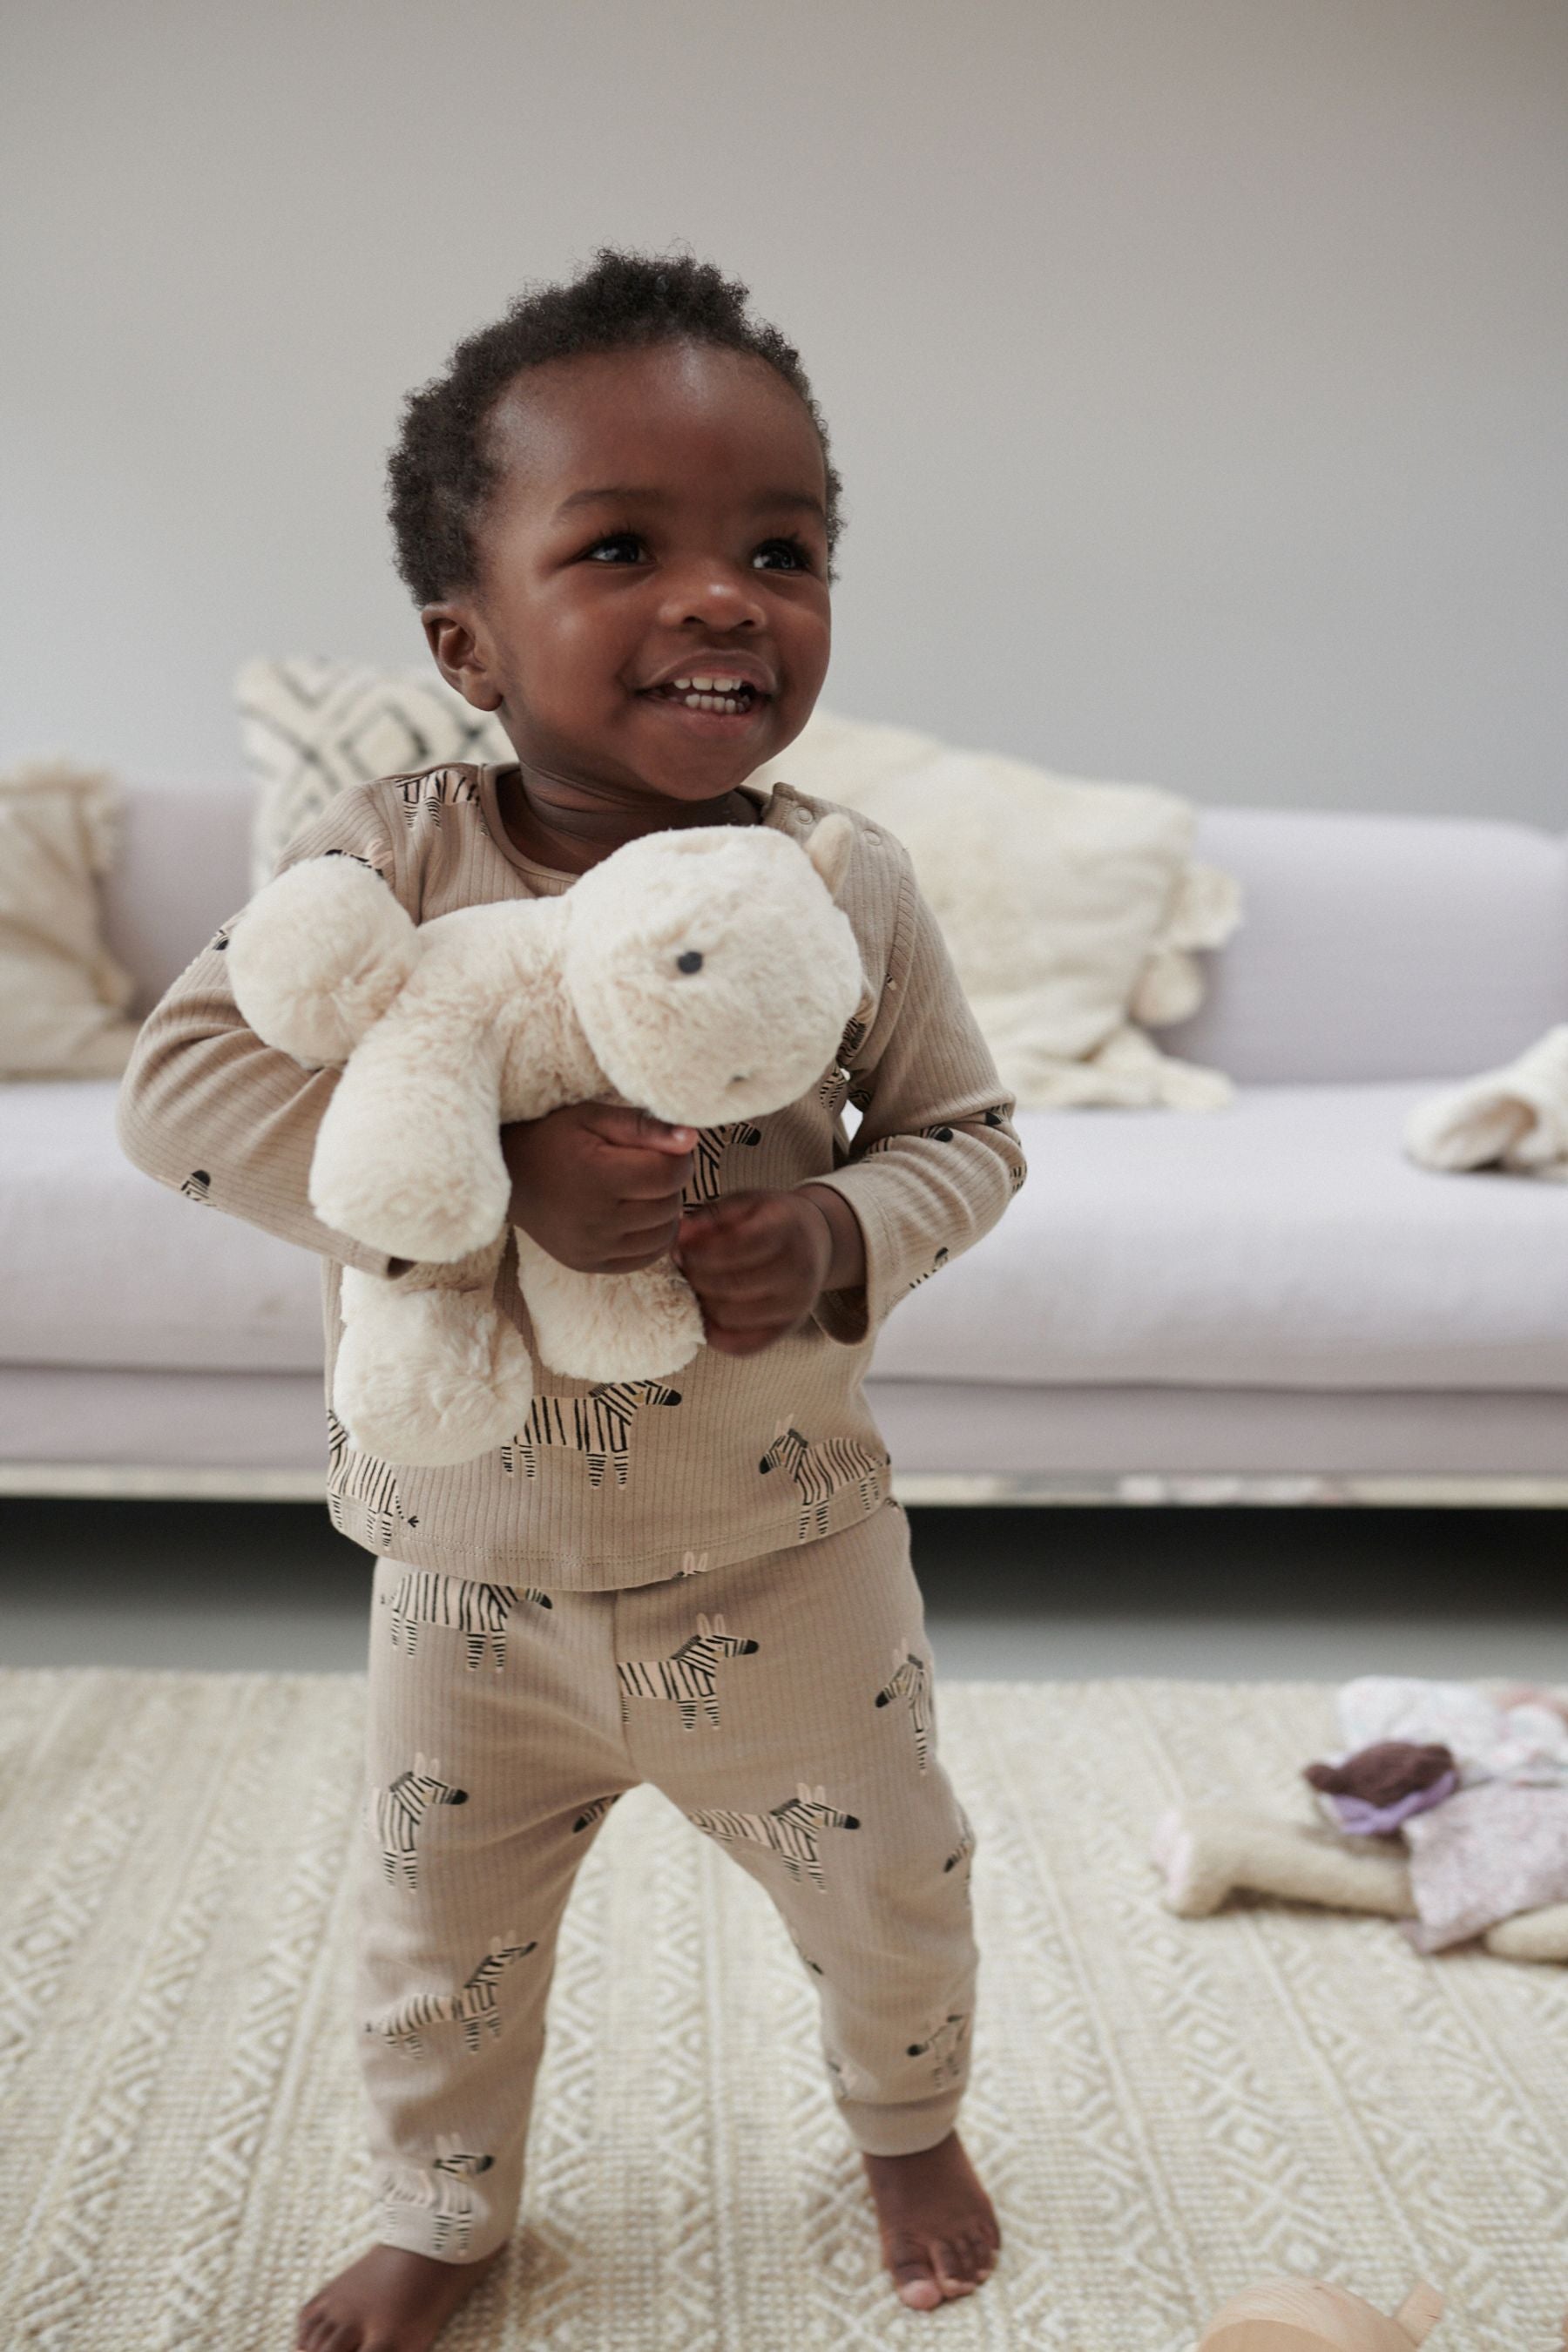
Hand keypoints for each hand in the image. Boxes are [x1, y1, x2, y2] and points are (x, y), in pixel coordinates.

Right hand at [501, 1101, 696, 1272]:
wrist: (507, 1178)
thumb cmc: (552, 1139)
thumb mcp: (593, 1117)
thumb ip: (642, 1126)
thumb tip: (690, 1139)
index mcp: (598, 1177)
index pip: (670, 1174)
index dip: (679, 1157)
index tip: (668, 1147)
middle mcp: (596, 1219)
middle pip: (668, 1205)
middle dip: (670, 1183)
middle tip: (650, 1166)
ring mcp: (593, 1248)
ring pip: (663, 1235)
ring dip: (665, 1212)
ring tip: (644, 1191)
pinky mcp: (589, 1264)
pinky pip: (644, 1258)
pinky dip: (652, 1237)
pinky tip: (639, 1217)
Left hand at [672, 1189, 834, 1356]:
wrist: (817, 1241)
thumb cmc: (770, 1220)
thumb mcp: (745, 1204)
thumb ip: (710, 1217)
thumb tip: (678, 1236)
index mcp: (787, 1228)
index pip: (736, 1246)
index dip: (698, 1251)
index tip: (679, 1249)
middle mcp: (799, 1269)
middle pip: (731, 1284)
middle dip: (695, 1277)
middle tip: (684, 1268)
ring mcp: (796, 1304)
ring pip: (730, 1317)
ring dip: (702, 1303)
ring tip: (697, 1285)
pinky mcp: (787, 1329)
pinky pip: (741, 1346)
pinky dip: (715, 1333)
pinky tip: (708, 1310)